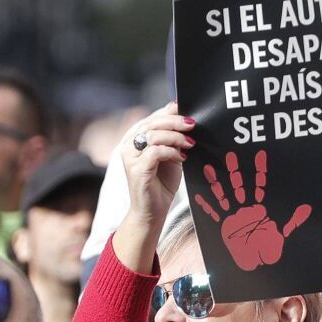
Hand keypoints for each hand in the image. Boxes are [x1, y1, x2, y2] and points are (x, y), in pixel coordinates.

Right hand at [110, 105, 194, 271]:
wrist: (153, 211)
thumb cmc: (162, 182)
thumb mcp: (171, 153)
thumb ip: (172, 135)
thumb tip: (181, 112)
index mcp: (135, 138)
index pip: (152, 117)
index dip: (169, 111)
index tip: (188, 110)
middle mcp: (129, 145)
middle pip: (152, 123)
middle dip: (175, 122)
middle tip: (192, 125)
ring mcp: (130, 157)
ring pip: (154, 135)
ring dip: (175, 137)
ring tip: (189, 144)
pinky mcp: (136, 169)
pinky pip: (155, 152)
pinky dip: (171, 152)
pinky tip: (182, 158)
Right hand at [195, 150, 310, 271]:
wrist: (256, 263)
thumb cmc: (268, 248)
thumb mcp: (282, 234)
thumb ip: (293, 220)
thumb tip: (307, 208)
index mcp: (259, 209)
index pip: (260, 185)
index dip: (259, 171)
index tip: (260, 155)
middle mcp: (245, 209)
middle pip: (239, 186)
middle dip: (235, 171)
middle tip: (231, 154)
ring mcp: (233, 216)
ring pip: (224, 195)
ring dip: (217, 183)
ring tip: (209, 167)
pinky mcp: (223, 226)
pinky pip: (213, 214)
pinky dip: (205, 205)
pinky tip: (197, 194)